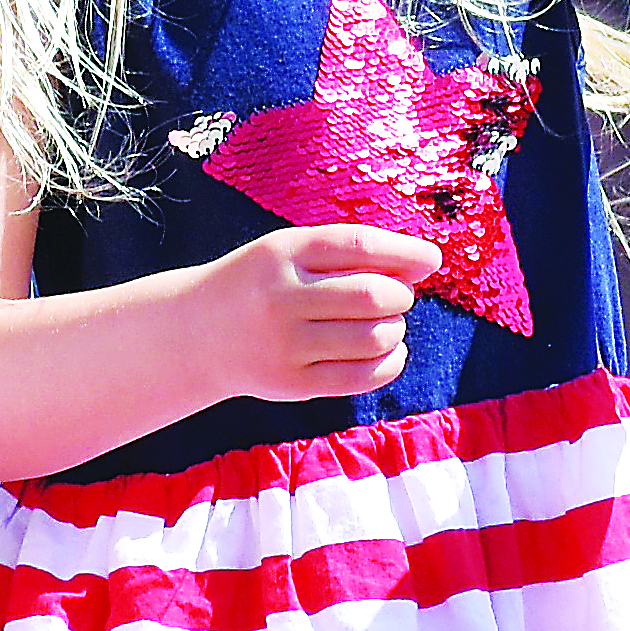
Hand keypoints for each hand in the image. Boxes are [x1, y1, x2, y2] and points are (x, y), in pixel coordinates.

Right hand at [202, 221, 443, 406]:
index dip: (405, 252)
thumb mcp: (291, 253)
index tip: (432, 260)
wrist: (197, 333)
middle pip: (373, 296)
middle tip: (397, 297)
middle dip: (401, 296)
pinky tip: (388, 352)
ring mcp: (285, 345)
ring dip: (396, 330)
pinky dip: (390, 362)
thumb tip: (424, 264)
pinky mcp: (292, 384)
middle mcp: (281, 297)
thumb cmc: (263, 284)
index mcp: (283, 252)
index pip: (359, 245)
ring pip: (374, 338)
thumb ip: (350, 254)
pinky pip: (362, 376)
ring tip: (387, 325)